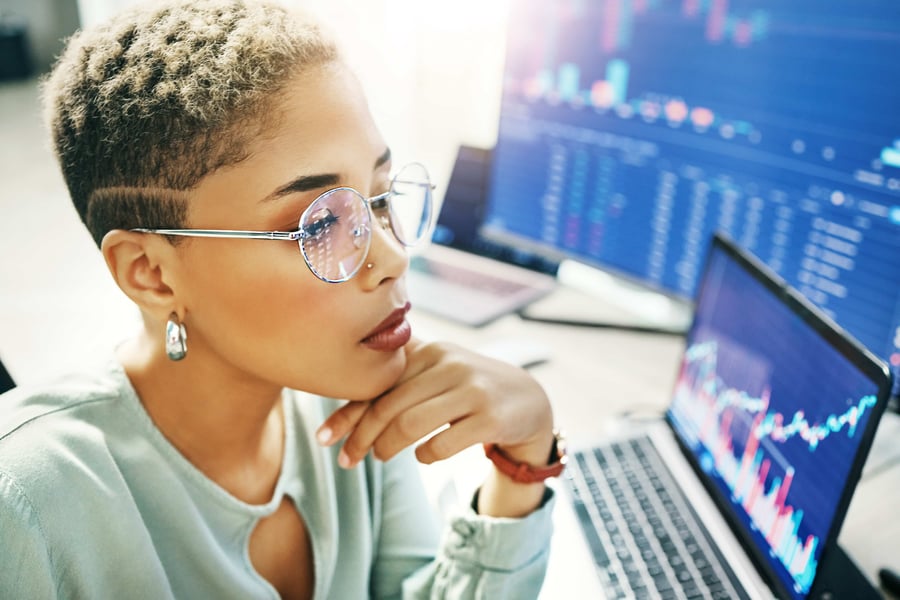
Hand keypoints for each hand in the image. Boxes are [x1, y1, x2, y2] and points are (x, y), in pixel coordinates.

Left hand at [315, 338, 554, 469]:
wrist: (529, 400)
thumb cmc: (468, 387)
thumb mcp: (437, 370)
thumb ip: (399, 374)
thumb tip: (342, 389)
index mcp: (430, 351)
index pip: (377, 383)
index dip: (347, 413)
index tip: (324, 438)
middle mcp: (449, 365)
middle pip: (389, 407)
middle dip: (361, 438)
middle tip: (348, 459)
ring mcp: (472, 391)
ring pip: (411, 425)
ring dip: (387, 448)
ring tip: (380, 457)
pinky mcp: (490, 418)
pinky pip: (443, 444)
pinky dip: (425, 455)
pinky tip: (422, 455)